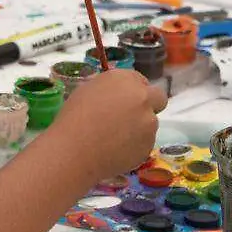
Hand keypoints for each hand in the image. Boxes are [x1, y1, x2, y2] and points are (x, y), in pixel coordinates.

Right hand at [49, 70, 166, 177]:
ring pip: (151, 123)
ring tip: (114, 139)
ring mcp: (149, 123)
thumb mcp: (85, 91)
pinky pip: (144, 143)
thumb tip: (114, 96)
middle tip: (131, 116)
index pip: (139, 80)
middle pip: (158, 98)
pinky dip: (134, 146)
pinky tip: (115, 151)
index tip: (122, 100)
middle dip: (150, 104)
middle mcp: (142, 98)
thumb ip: (108, 89)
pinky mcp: (149, 146)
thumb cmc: (72, 118)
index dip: (132, 90)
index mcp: (124, 80)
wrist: (74, 151)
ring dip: (139, 127)